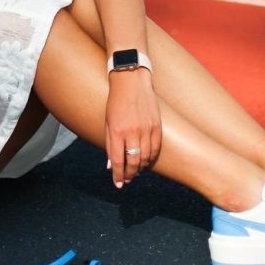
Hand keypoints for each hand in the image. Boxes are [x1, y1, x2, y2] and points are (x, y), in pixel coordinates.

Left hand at [105, 67, 161, 188]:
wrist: (131, 80)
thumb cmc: (115, 101)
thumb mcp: (107, 121)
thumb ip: (109, 144)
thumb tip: (110, 166)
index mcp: (117, 131)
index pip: (118, 161)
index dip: (118, 175)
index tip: (118, 184)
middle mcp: (132, 132)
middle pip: (133, 162)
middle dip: (129, 174)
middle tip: (126, 179)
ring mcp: (146, 129)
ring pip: (146, 157)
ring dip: (140, 168)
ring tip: (135, 171)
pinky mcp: (157, 125)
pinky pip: (156, 148)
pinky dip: (151, 158)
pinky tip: (146, 161)